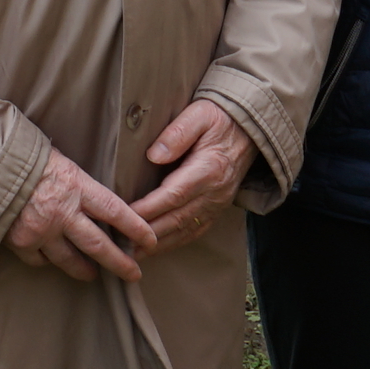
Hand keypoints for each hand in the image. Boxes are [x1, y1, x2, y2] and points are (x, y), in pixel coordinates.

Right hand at [6, 149, 153, 282]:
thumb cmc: (22, 154)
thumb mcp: (58, 159)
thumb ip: (76, 183)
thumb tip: (93, 198)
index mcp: (76, 186)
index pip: (115, 211)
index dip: (135, 228)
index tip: (150, 240)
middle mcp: (62, 212)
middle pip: (99, 245)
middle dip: (120, 262)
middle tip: (134, 273)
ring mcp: (41, 230)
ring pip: (71, 260)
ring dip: (85, 269)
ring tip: (93, 274)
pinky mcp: (20, 242)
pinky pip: (40, 260)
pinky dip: (46, 260)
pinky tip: (50, 258)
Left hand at [133, 98, 255, 253]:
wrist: (249, 129)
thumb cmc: (219, 118)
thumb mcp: (198, 115)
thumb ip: (177, 133)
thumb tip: (154, 155)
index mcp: (208, 169)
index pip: (173, 195)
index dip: (148, 208)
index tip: (124, 216)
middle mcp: (214, 192)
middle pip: (176, 218)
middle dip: (147, 233)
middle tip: (120, 242)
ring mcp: (218, 203)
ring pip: (185, 230)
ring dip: (158, 244)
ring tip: (132, 253)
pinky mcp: (218, 208)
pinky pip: (195, 230)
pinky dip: (175, 242)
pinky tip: (156, 247)